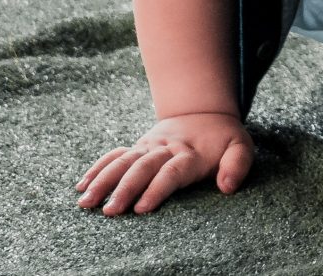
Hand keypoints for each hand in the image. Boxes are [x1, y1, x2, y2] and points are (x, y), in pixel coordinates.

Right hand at [75, 112, 253, 215]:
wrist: (204, 110)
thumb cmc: (224, 138)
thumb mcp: (241, 146)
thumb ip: (238, 165)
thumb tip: (227, 186)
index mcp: (191, 152)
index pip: (172, 172)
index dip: (157, 189)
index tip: (141, 209)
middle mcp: (166, 148)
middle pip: (143, 168)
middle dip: (124, 189)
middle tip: (110, 211)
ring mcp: (149, 146)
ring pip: (123, 161)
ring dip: (103, 180)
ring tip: (86, 202)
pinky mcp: (138, 147)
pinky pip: (115, 155)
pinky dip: (98, 168)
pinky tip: (82, 186)